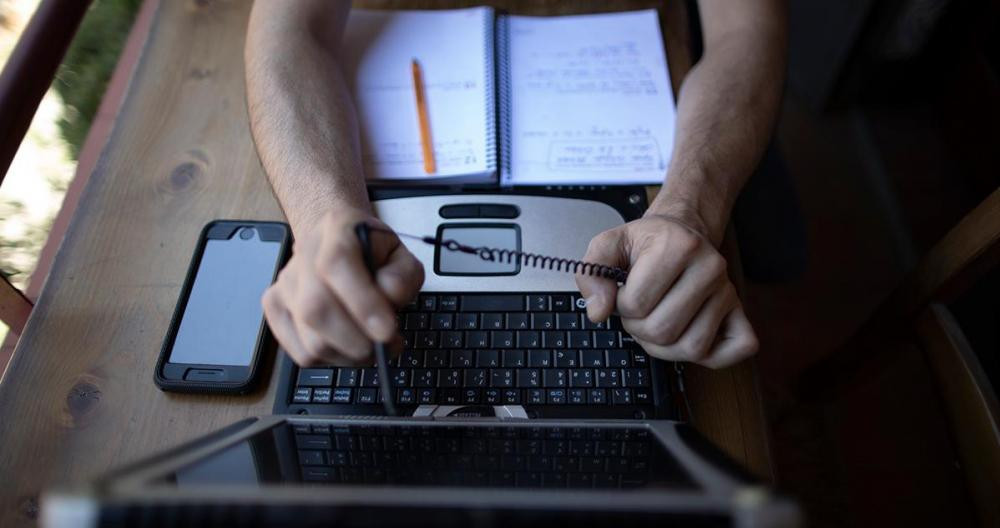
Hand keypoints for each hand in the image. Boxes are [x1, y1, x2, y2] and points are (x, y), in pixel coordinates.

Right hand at [262, 209, 423, 365]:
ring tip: (371, 345)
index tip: (388, 331)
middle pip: (316, 309)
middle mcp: (304, 254)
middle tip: (387, 346)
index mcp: (337, 228)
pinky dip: (332, 359)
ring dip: (349, 355)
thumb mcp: (401, 255)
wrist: (338, 242)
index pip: (338, 265)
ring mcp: (284, 282)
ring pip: (310, 340)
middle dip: (358, 342)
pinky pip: (302, 353)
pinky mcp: (275, 308)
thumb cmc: (372, 252)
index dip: (363, 303)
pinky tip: (348, 345)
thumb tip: (389, 300)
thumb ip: (403, 276)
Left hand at [576, 214, 757, 367]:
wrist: (681, 234)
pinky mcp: (739, 311)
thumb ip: (592, 274)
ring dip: (665, 347)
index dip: (620, 307)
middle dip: (640, 329)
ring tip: (658, 322)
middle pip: (663, 331)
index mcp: (679, 246)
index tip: (624, 294)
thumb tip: (598, 312)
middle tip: (639, 311)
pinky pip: (736, 349)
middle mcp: (710, 267)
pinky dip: (712, 356)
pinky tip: (689, 336)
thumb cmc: (647, 243)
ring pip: (693, 347)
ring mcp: (728, 291)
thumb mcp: (609, 245)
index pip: (636, 305)